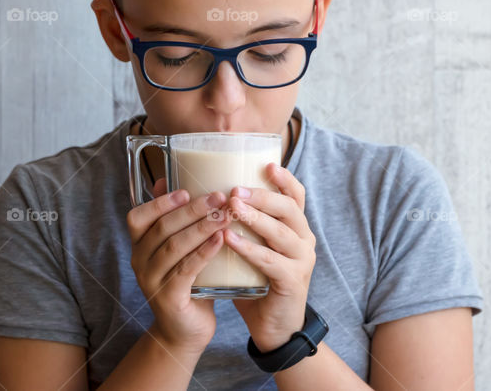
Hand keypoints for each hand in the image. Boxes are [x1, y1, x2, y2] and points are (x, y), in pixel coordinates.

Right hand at [126, 177, 232, 355]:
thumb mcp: (178, 248)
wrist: (186, 330)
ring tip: (226, 214)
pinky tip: (221, 239)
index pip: (137, 217)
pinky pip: (186, 269)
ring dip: (202, 227)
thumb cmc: (186, 281)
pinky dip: (204, 252)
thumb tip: (166, 178)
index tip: (187, 190)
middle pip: (162, 228)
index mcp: (139, 245)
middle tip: (219, 196)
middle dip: (193, 210)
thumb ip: (172, 218)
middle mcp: (139, 261)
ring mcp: (151, 281)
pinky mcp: (168, 298)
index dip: (160, 202)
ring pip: (175, 247)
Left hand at [223, 163, 316, 351]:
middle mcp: (304, 239)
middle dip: (262, 195)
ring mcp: (302, 260)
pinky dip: (250, 249)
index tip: (267, 164)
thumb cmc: (254, 280)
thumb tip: (186, 192)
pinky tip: (229, 239)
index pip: (296, 195)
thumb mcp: (246, 245)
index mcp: (295, 226)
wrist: (273, 327)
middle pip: (289, 209)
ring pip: (282, 232)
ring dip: (256, 218)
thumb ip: (228, 220)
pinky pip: (271, 261)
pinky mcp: (293, 282)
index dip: (284, 179)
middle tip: (234, 189)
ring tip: (231, 207)